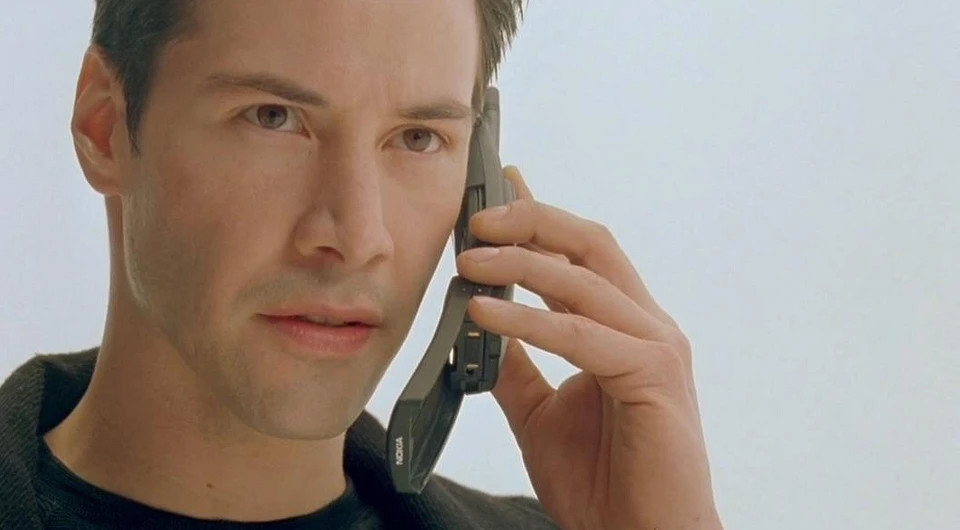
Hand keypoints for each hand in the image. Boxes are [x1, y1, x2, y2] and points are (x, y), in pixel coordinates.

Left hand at [455, 166, 722, 529]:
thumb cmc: (604, 481)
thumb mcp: (540, 413)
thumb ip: (517, 368)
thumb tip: (480, 324)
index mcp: (623, 328)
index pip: (581, 253)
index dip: (540, 215)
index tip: (500, 182)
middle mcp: (646, 325)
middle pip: (591, 244)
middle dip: (531, 220)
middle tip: (475, 217)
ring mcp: (656, 346)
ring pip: (584, 281)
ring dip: (519, 264)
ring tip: (465, 263)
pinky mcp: (654, 376)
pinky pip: (580, 334)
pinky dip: (529, 319)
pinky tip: (485, 313)